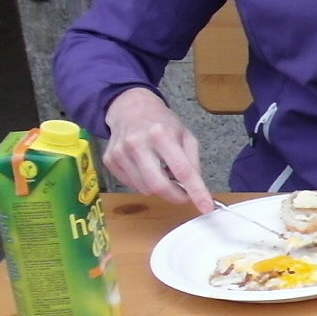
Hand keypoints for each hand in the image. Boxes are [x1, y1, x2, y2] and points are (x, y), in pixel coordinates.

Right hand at [101, 87, 212, 207]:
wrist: (129, 108)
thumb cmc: (161, 122)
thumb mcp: (185, 134)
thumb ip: (192, 161)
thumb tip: (194, 187)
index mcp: (162, 135)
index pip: (182, 170)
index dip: (196, 191)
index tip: (206, 207)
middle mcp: (138, 143)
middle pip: (158, 185)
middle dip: (175, 197)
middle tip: (184, 195)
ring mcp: (120, 153)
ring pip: (144, 189)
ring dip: (158, 188)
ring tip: (162, 172)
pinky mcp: (110, 160)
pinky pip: (131, 185)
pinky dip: (143, 183)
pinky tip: (146, 169)